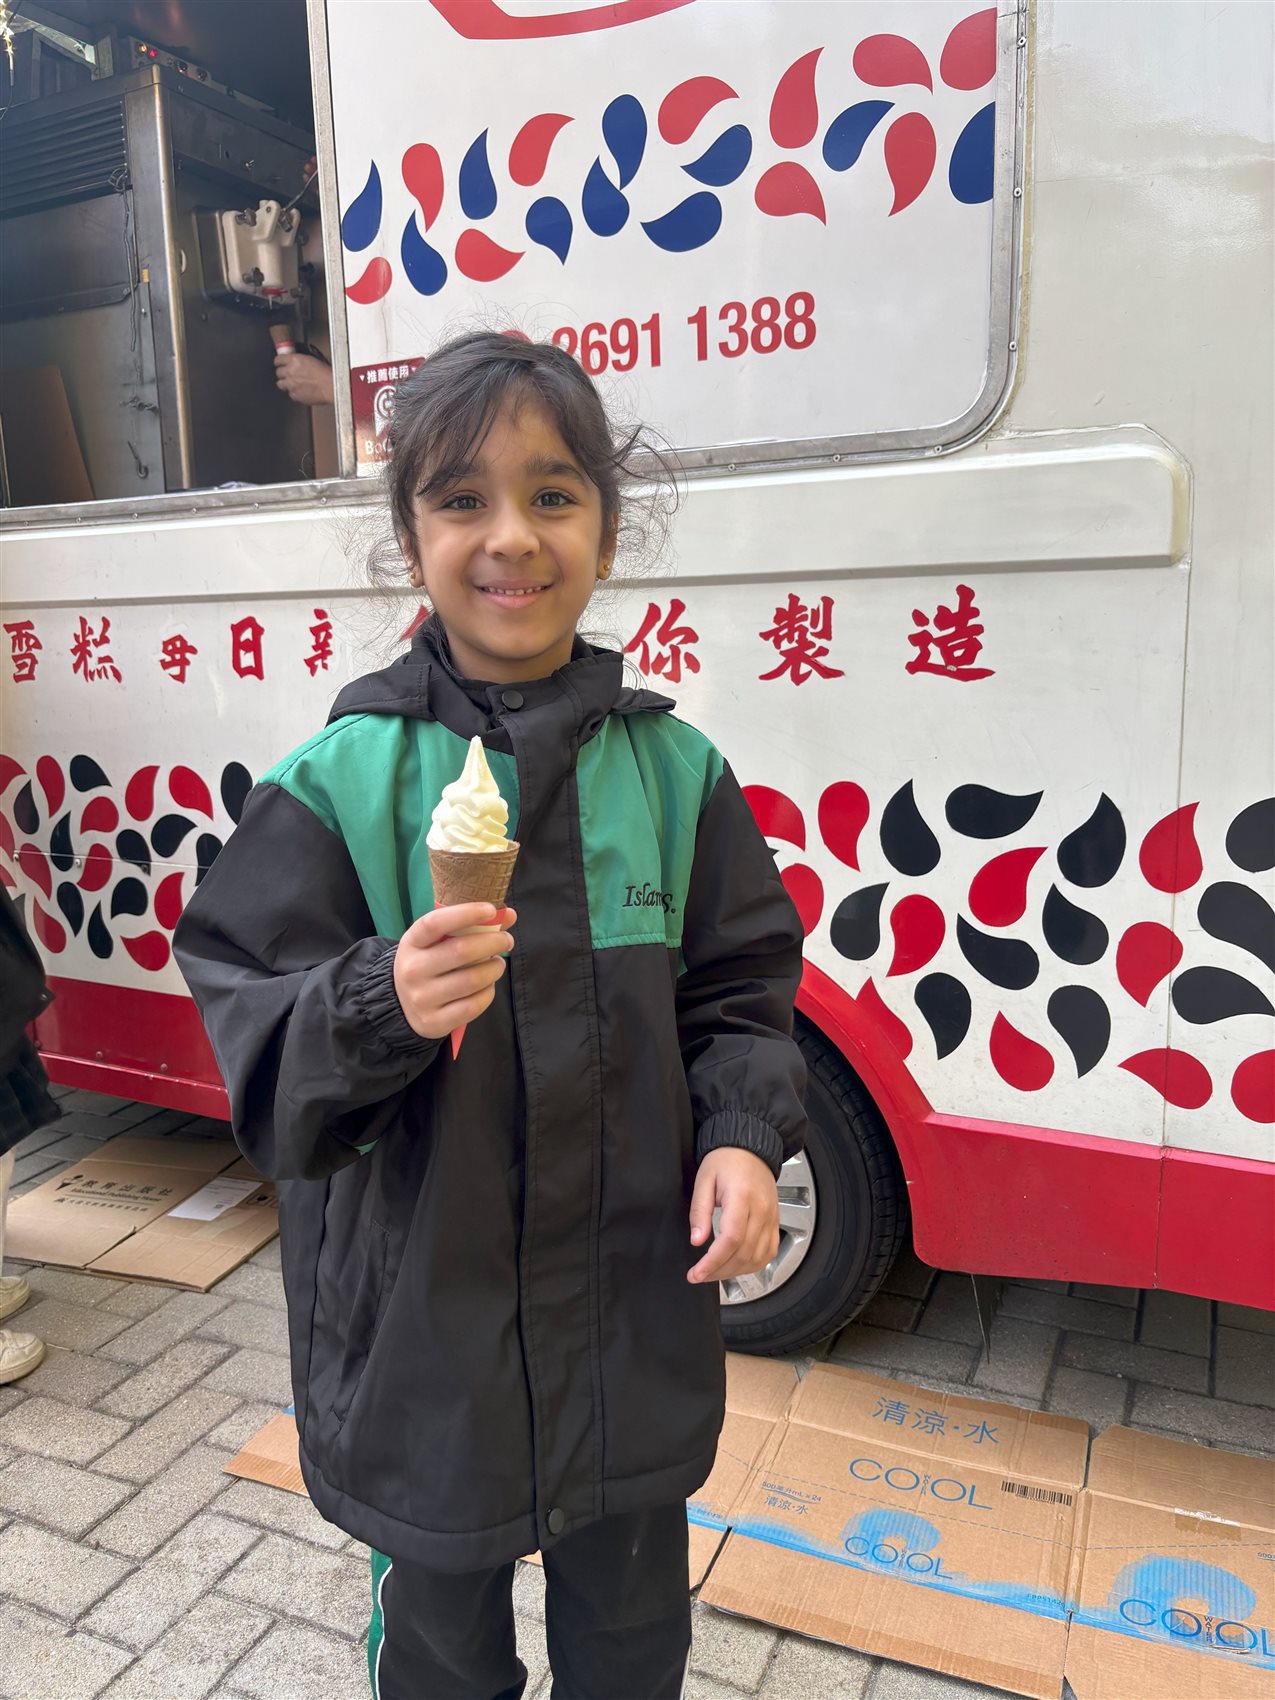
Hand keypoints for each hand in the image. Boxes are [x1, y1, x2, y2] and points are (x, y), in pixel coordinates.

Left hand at [274, 351, 333, 406]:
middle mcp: (290, 372)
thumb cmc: (326, 373)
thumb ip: (299, 361)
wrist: (331, 386)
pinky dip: (294, 392)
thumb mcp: (311, 360)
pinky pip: (290, 393)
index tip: (279, 363)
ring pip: (280, 384)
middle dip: (282, 373)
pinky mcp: (295, 395)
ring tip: (293, 384)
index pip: (278, 359)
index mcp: (294, 360)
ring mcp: (291, 385)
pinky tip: (301, 390)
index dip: (279, 362)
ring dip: (285, 383)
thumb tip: (294, 362)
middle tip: (288, 374)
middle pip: (278, 372)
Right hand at [393, 905, 515, 1041]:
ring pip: (472, 980)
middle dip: (493, 942)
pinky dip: (488, 992)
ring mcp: (422, 998)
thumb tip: (509, 915)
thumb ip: (469, 926)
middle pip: (462, 951)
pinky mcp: (434, 1021)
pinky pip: (473, 1006)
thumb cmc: (427, 963)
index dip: (466, 914)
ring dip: (494, 969)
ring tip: (497, 964)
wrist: (400, 1004)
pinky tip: (487, 985)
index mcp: (411, 943)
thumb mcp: (435, 942)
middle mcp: (413, 970)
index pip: (435, 923)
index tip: (491, 910)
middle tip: (506, 940)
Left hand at [687, 1147, 779, 1284]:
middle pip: (743, 1254)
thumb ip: (700, 1211)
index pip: (730, 1240)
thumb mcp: (704, 1180)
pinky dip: (753, 1265)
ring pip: (757, 1258)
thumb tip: (697, 1240)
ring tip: (714, 1272)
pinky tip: (736, 1266)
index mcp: (742, 1197)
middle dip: (719, 1271)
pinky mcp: (775, 1222)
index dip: (712, 1262)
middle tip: (699, 1275)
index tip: (696, 1273)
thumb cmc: (726, 1160)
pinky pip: (769, 1252)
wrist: (751, 1148)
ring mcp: (771, 1218)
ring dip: (734, 1271)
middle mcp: (761, 1210)